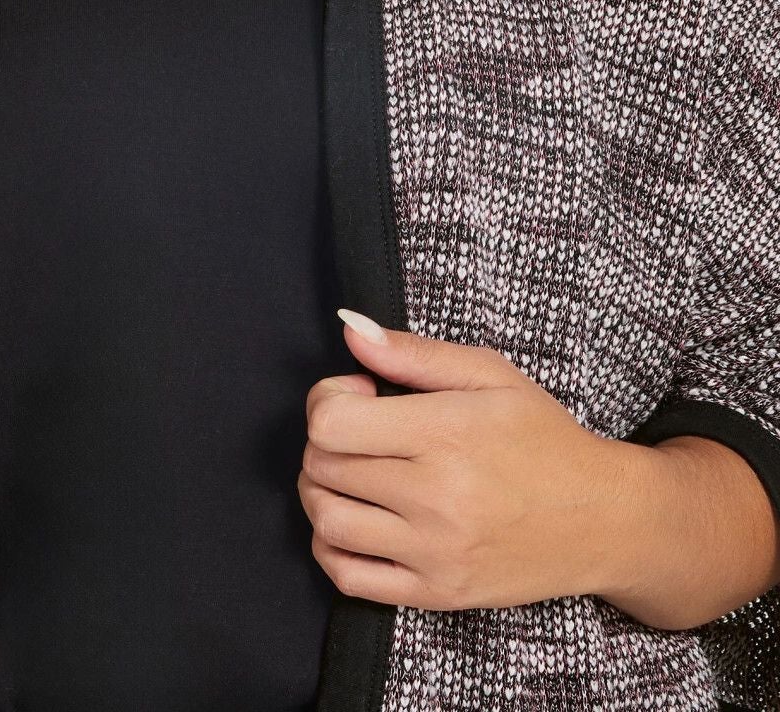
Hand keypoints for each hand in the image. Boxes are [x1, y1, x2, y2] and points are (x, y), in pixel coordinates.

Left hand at [298, 308, 622, 611]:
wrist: (602, 519)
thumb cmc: (544, 438)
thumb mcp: (490, 374)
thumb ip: (413, 352)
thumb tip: (349, 327)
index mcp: (446, 434)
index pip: (332, 422)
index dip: (328, 399)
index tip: (360, 394)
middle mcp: (435, 497)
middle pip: (324, 467)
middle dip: (323, 440)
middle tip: (357, 430)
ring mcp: (434, 552)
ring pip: (327, 521)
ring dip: (318, 490)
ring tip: (350, 472)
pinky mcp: (437, 593)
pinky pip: (349, 577)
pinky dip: (329, 546)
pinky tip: (352, 519)